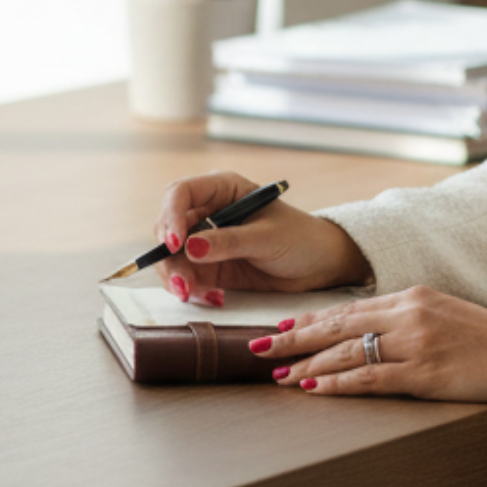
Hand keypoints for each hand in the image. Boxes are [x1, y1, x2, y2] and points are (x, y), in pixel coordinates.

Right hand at [153, 170, 369, 303]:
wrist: (318, 265)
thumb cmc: (300, 239)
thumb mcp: (267, 238)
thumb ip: (229, 242)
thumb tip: (189, 248)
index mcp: (223, 189)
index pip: (180, 194)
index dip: (171, 216)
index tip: (177, 244)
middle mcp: (208, 211)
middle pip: (168, 227)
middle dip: (168, 256)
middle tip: (182, 283)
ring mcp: (206, 240)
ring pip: (172, 256)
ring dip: (176, 277)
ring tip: (194, 295)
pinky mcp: (210, 267)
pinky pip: (186, 277)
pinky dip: (192, 290)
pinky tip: (214, 298)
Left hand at [252, 286, 486, 405]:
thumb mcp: (444, 314)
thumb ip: (408, 319)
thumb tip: (368, 334)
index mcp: (412, 296)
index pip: (349, 308)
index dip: (311, 320)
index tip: (282, 328)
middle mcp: (408, 314)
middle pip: (338, 326)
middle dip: (294, 339)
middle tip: (259, 350)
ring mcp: (415, 343)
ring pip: (346, 353)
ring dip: (307, 366)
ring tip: (279, 376)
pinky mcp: (424, 373)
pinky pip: (369, 379)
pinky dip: (336, 384)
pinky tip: (313, 390)